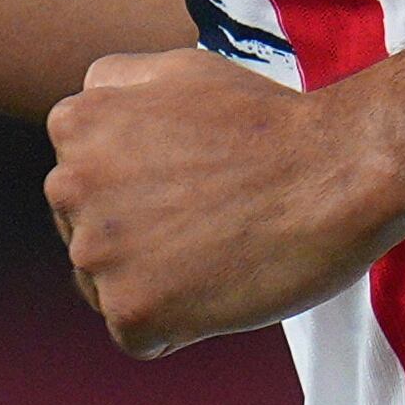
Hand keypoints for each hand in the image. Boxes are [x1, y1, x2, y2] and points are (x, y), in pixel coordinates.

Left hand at [42, 50, 404, 356]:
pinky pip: (138, 336)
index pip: (82, 179)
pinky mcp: (131, 311)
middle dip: (140, 235)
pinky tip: (219, 286)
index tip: (190, 181)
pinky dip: (177, 326)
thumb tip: (81, 120)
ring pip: (106, 288)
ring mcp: (97, 251)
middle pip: (89, 234)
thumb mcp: (179, 68)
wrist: (336, 172)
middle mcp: (68, 185)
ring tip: (216, 247)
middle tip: (210, 214)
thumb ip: (116, 86)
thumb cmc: (269, 122)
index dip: (141, 188)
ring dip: (156, 282)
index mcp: (74, 123)